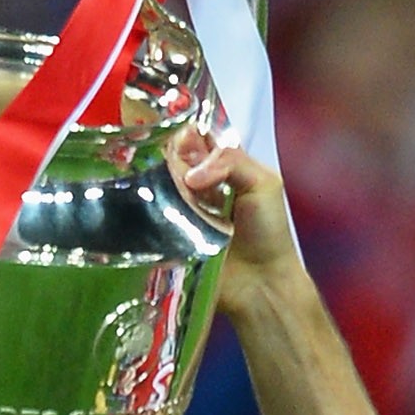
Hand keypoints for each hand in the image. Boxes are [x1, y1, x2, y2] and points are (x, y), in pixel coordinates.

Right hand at [166, 132, 299, 320]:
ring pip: (160, 183)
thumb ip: (231, 161)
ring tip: (155, 178)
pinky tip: (145, 199)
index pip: (196, 139)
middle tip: (167, 159)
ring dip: (157, 179)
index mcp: (223, 168)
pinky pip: (152, 215)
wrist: (261, 286)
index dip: (183, 132)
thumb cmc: (269, 234)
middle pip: (173, 159)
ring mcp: (182, 210)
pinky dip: (148, 206)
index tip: (172, 128)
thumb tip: (189, 174)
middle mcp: (199, 185)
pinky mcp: (169, 234)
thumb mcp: (263, 183)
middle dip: (167, 154)